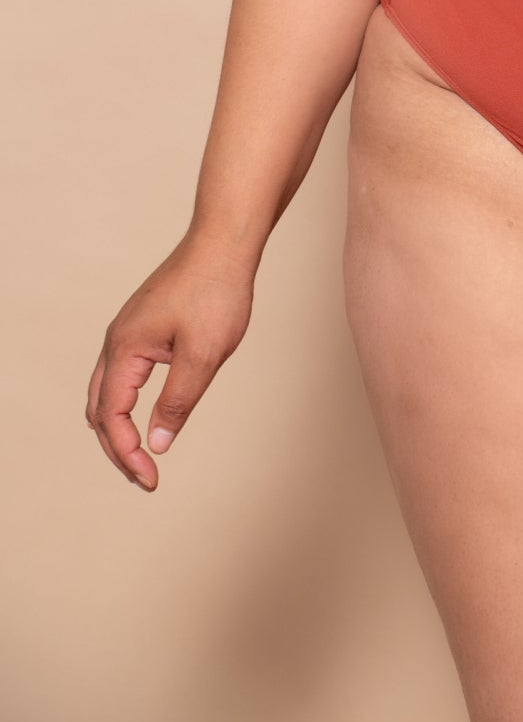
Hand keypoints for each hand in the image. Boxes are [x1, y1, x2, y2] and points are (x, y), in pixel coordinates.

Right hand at [86, 232, 254, 489]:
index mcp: (125, 348)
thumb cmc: (216, 292)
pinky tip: (147, 414)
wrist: (225, 241)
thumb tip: (156, 445)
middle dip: (117, 447)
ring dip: (118, 427)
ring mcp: (128, 330)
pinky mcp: (143, 324)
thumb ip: (177, 402)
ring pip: (106, 391)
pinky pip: (122, 373)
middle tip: (145, 478)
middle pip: (99, 408)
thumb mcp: (203, 354)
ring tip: (142, 455)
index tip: (151, 479)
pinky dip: (126, 403)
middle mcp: (117, 339)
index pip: (112, 416)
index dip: (126, 454)